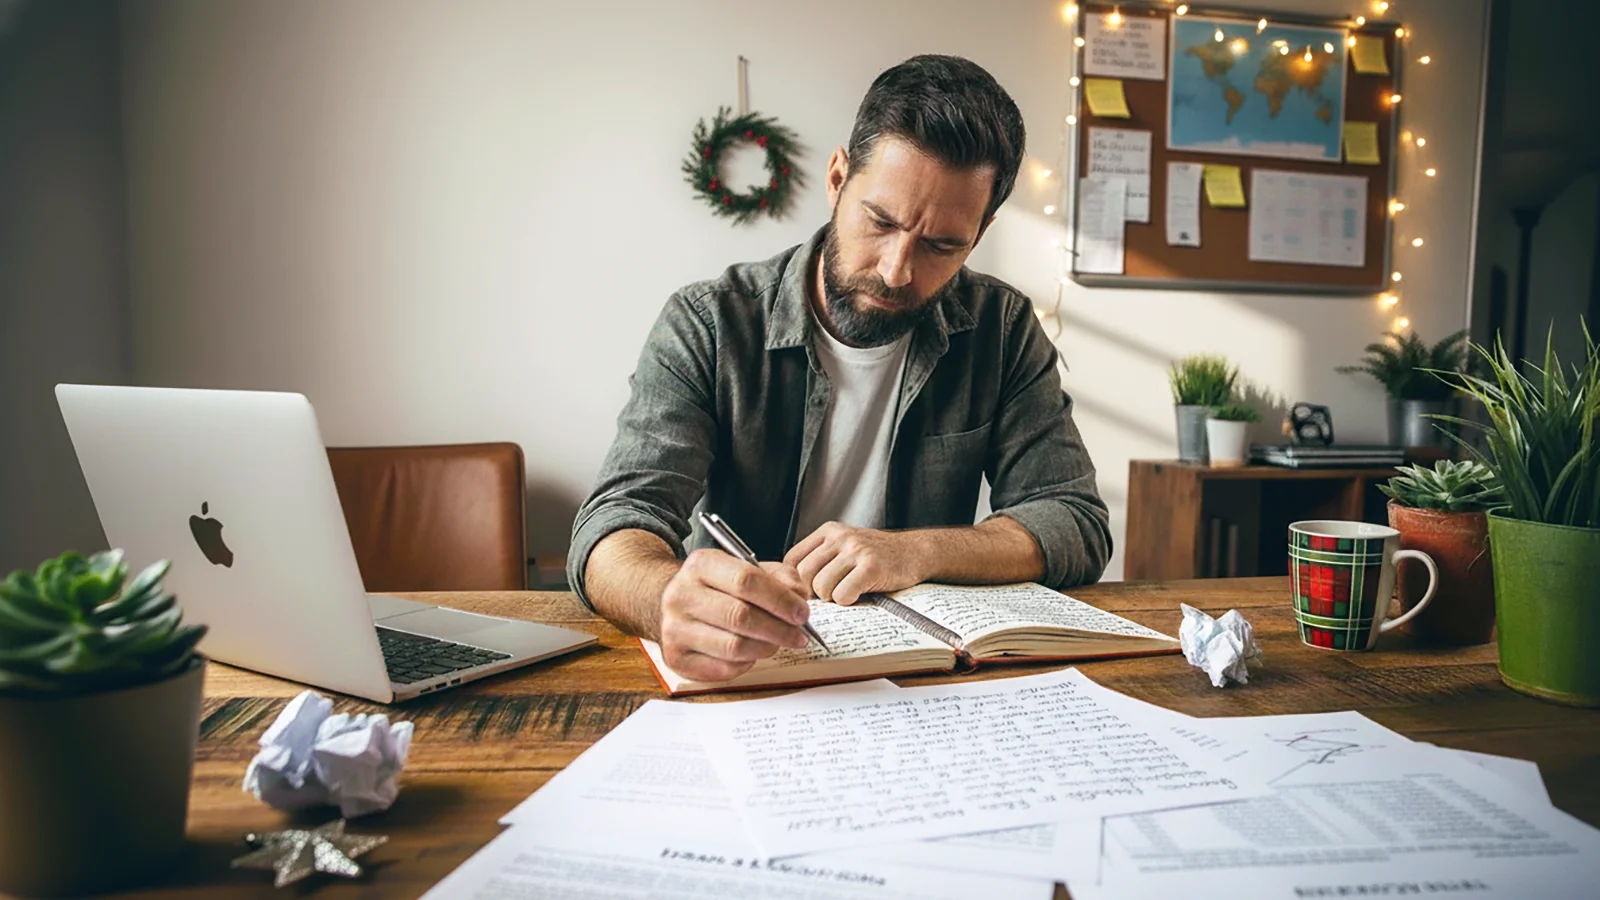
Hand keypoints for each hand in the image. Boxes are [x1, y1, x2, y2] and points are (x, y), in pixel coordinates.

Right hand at [658, 550, 811, 681]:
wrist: (664, 600)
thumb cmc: (715, 586)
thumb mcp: (744, 568)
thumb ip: (778, 577)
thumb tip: (799, 596)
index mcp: (701, 565)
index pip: (746, 580)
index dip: (780, 600)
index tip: (801, 613)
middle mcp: (681, 595)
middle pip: (740, 616)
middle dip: (778, 629)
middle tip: (798, 635)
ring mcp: (675, 629)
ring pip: (734, 647)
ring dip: (766, 648)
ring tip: (776, 643)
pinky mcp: (676, 658)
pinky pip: (724, 668)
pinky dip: (746, 663)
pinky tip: (751, 653)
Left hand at [783, 522, 925, 605]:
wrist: (916, 552)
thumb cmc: (877, 557)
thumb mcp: (845, 547)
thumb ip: (821, 559)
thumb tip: (792, 589)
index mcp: (828, 531)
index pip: (792, 560)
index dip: (795, 582)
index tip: (808, 593)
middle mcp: (840, 536)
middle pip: (804, 575)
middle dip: (814, 593)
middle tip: (832, 596)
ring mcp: (856, 550)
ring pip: (821, 587)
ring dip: (833, 599)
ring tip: (849, 593)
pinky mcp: (871, 567)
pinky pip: (842, 595)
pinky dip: (848, 602)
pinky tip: (860, 595)